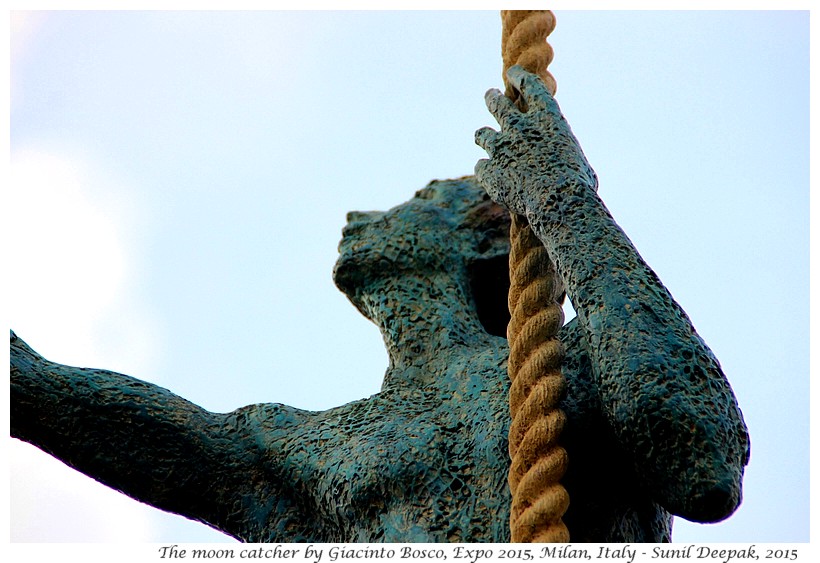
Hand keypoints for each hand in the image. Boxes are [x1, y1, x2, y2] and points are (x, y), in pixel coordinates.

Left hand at [475, 66, 596, 215]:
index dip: (519, 77)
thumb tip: (561, 158)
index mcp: (547, 117)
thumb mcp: (577, 158)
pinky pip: (480, 166)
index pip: (529, 86)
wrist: (558, 202)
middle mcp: (519, 127)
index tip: (512, 73)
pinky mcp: (489, 170)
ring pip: (481, 134)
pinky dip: (485, 169)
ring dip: (483, 135)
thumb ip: (561, 150)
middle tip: (490, 95)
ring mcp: (501, 147)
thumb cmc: (577, 183)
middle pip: (497, 104)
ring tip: (483, 136)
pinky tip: (490, 175)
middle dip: (492, 97)